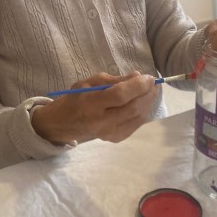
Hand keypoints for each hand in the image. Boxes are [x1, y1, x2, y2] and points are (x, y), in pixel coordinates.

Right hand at [32, 71, 157, 144]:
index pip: (120, 96)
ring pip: (137, 118)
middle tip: (153, 83)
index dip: (138, 86)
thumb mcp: (90, 82)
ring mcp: (109, 133)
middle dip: (147, 94)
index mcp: (91, 104)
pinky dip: (143, 112)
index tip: (149, 77)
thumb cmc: (75, 98)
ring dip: (148, 103)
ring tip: (151, 91)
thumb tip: (138, 77)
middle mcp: (101, 121)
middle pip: (132, 108)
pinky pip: (135, 125)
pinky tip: (143, 104)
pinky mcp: (114, 139)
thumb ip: (115, 80)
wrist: (62, 124)